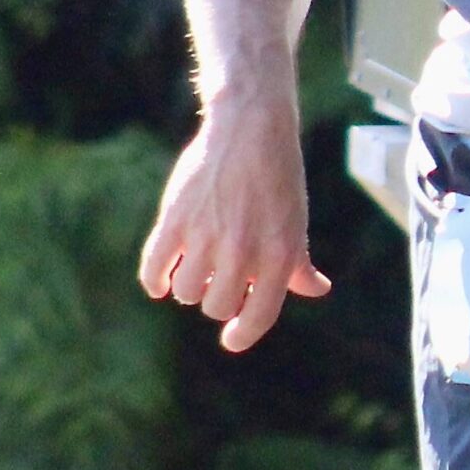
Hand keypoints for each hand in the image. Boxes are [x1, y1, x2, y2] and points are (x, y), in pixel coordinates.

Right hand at [138, 94, 330, 352]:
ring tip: (195, 268)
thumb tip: (315, 290)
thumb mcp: (296, 223)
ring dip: (189, 287)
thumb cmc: (278, 179)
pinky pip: (155, 268)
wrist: (250, 130)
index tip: (231, 339)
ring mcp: (207, 238)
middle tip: (219, 281)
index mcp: (278, 257)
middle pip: (217, 306)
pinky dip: (155, 281)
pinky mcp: (175, 220)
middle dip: (217, 300)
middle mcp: (243, 253)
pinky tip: (160, 282)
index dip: (243, 335)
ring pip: (186, 292)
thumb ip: (299, 264)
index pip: (258, 316)